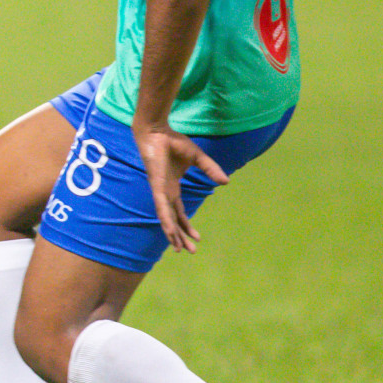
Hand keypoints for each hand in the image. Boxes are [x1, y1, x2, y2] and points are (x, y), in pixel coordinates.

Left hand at [133, 126, 227, 253]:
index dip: (186, 225)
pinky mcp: (156, 186)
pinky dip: (165, 220)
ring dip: (172, 234)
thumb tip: (226, 182)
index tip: (197, 238)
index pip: (178, 212)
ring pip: (166, 218)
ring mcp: (159, 191)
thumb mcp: (197, 158)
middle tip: (188, 252)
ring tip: (180, 249)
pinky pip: (161, 207)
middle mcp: (164, 192)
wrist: (157, 131)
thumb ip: (210, 170)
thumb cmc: (173, 142)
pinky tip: (169, 232)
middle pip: (173, 220)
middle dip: (179, 237)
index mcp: (171, 187)